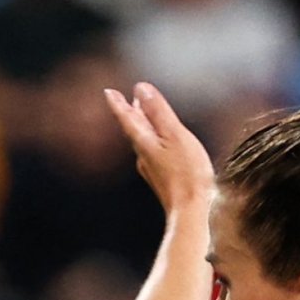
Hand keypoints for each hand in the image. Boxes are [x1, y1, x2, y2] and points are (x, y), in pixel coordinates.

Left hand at [104, 81, 215, 215]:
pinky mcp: (161, 178)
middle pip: (135, 129)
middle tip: (128, 99)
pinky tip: (160, 143)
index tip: (109, 92)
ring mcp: (152, 168)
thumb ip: (158, 112)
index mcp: (145, 143)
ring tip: (144, 115)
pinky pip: (152, 152)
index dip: (118, 104)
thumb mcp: (174, 135)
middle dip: (132, 112)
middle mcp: (144, 155)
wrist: (190, 211)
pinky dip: (153, 140)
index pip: (128, 118)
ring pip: (143, 141)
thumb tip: (141, 89)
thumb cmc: (187, 173)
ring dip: (143, 125)